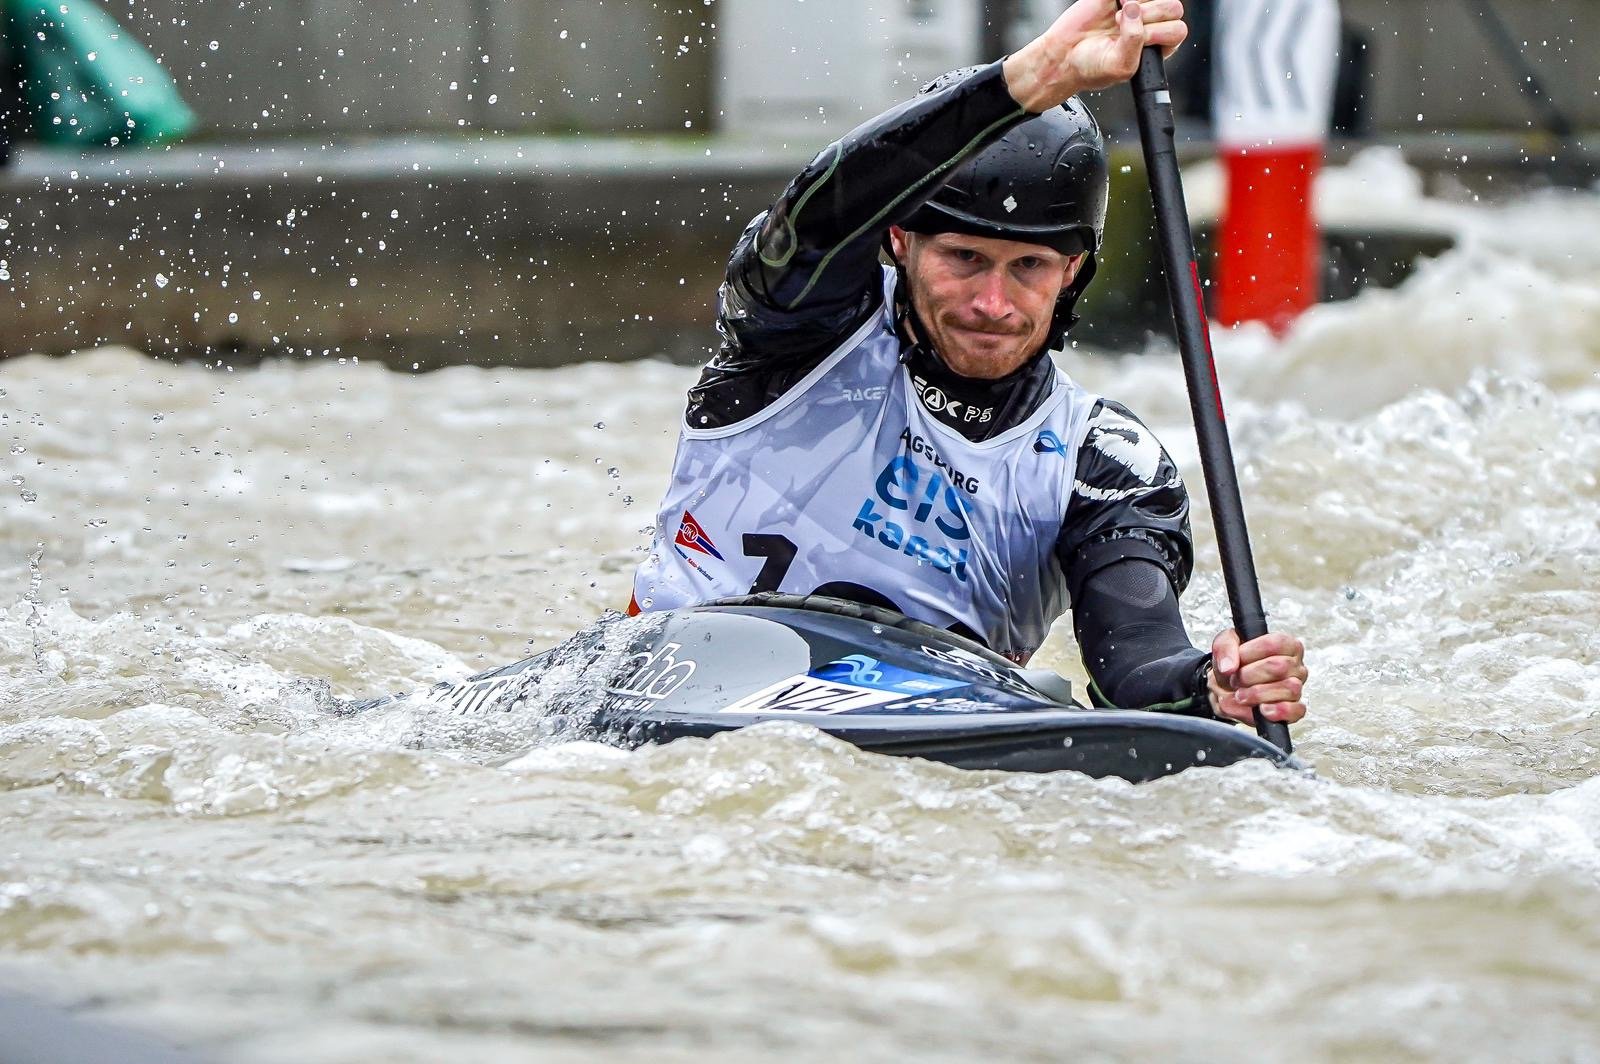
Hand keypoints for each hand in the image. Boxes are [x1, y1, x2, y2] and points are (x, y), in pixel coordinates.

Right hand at [1003, 0, 1188, 110]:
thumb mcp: (1122, 66)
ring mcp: (1135, 6)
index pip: (1177, 29)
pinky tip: (1115, 3)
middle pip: (1173, 8)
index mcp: (1157, 46)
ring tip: (1117, 17)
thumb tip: (1134, 9)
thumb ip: (1135, 41)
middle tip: (1125, 26)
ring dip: (1141, 5)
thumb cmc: (1091, 67)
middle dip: (1151, 17)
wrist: (1063, 57)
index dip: (1160, 32)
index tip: (1140, 39)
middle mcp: (1149, 24)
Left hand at [1207, 629, 1307, 726]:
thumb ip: (1225, 648)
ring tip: (1242, 696)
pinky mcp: (1294, 709)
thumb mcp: (1224, 644)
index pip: (1274, 644)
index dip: (1250, 654)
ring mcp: (1297, 687)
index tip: (1237, 661)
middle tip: (1235, 680)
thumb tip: (1228, 667)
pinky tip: (1262, 709)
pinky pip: (1297, 710)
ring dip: (1258, 694)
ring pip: (1289, 688)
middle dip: (1249, 676)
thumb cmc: (1235, 664)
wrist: (1227, 687)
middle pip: (1280, 667)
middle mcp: (1294, 665)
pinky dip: (1278, 711)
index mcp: (1285, 644)